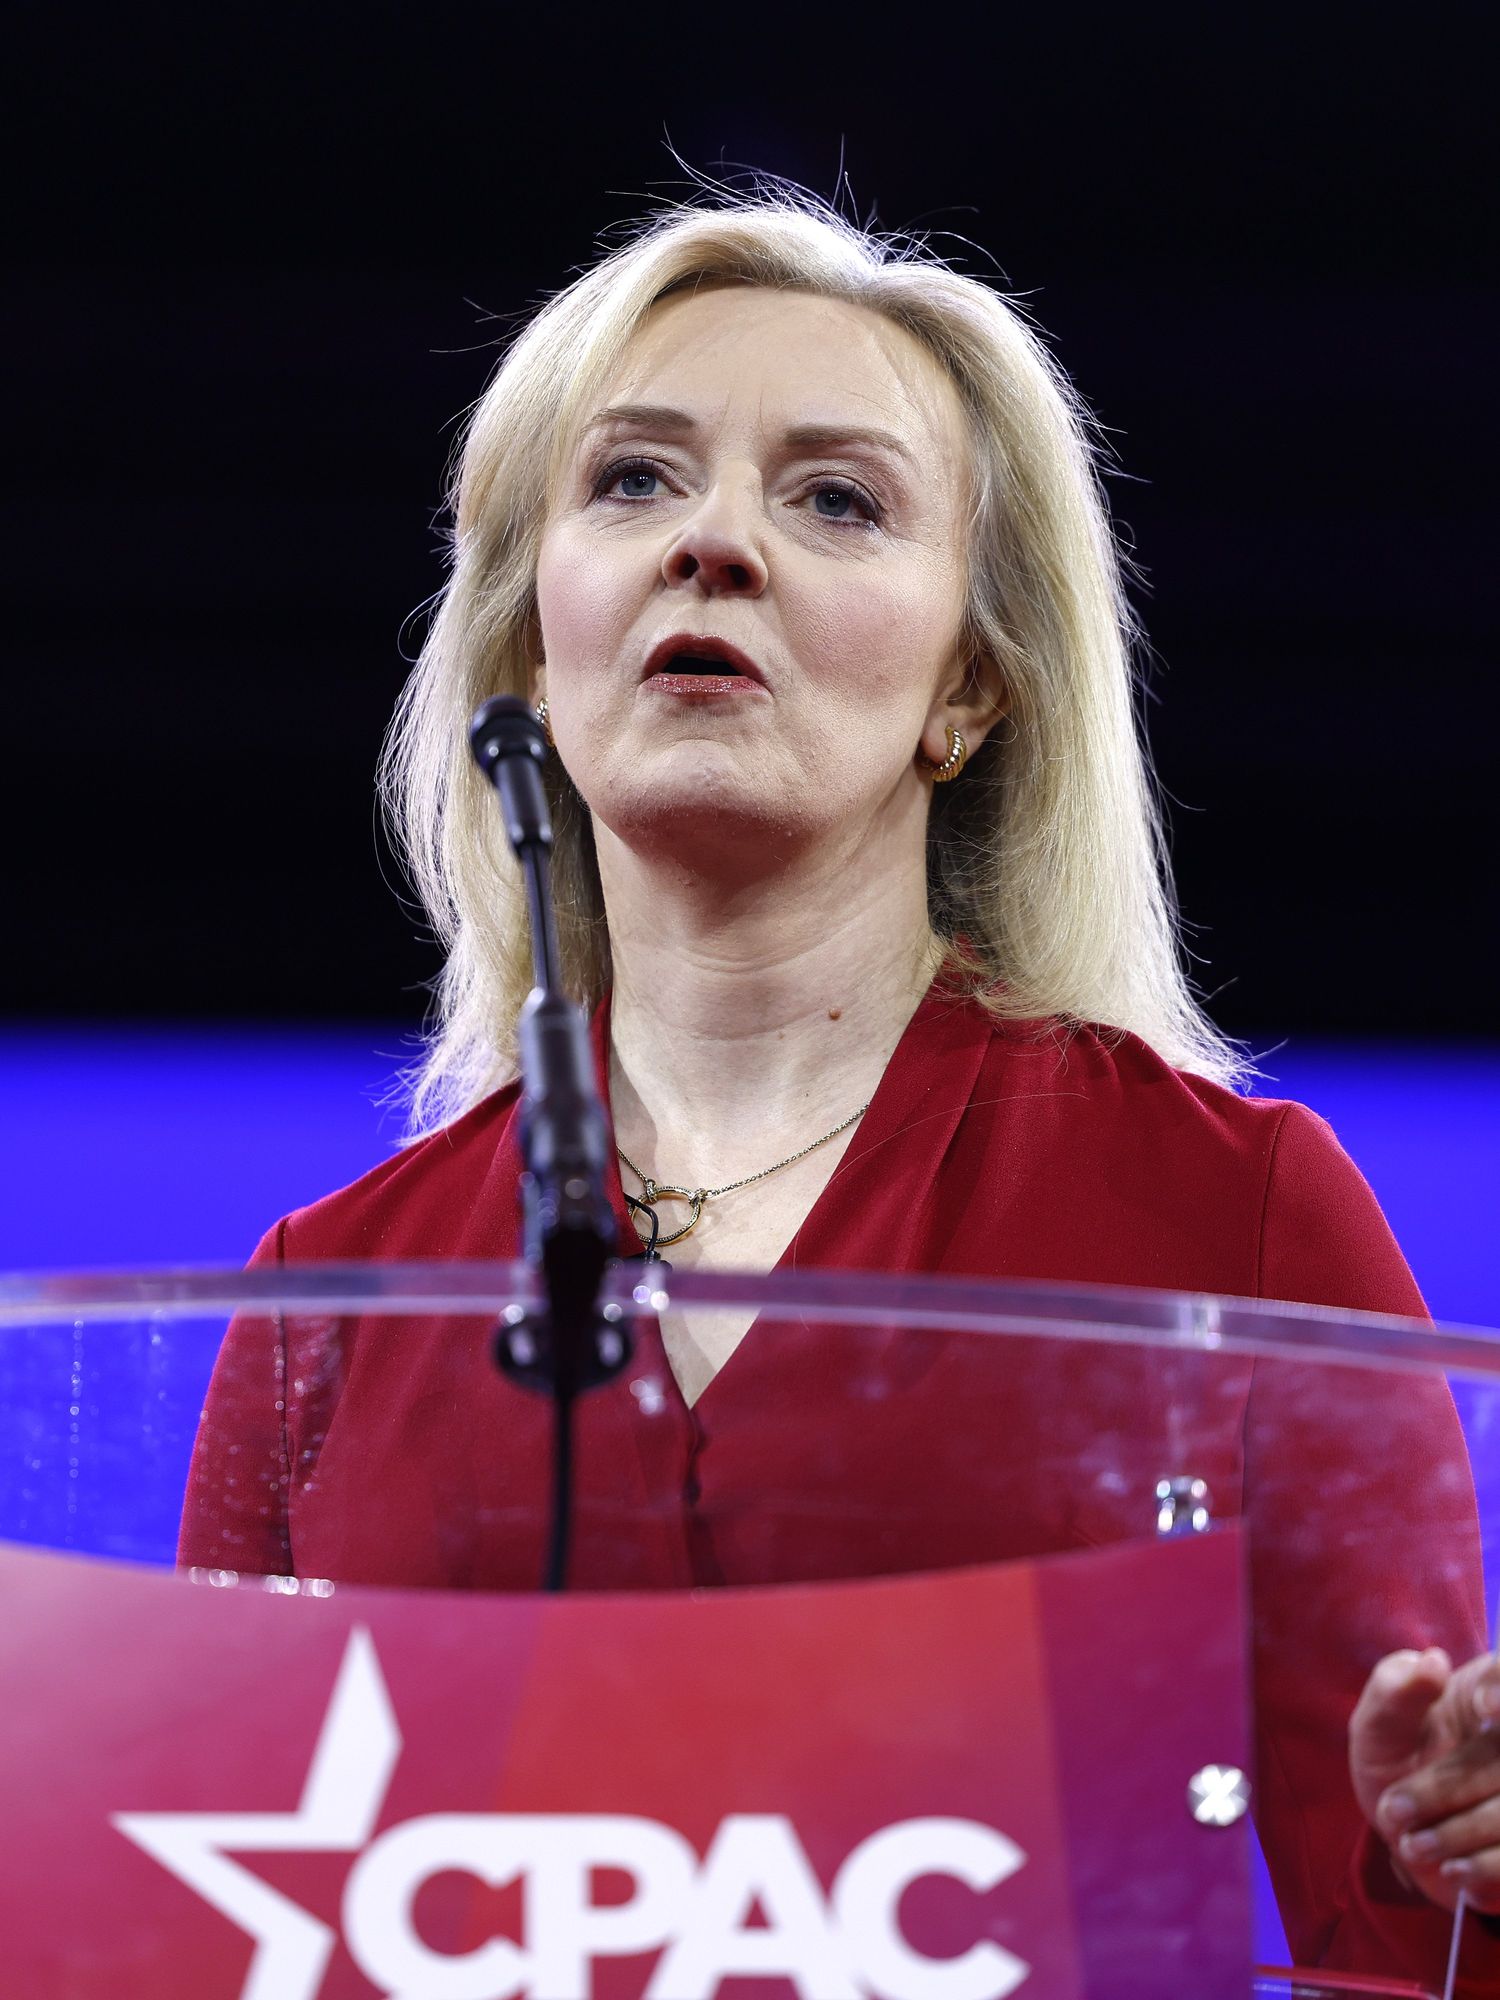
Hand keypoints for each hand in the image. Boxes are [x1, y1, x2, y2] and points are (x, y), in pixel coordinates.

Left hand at [1350, 1646, 1499, 1912]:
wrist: (1409, 1832)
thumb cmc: (1396, 1760)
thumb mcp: (1378, 1725)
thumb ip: (1395, 1689)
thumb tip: (1432, 1662)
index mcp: (1490, 1692)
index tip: (1484, 1708)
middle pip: (1499, 1757)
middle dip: (1443, 1790)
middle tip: (1392, 1811)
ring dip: (1456, 1834)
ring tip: (1411, 1844)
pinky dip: (1483, 1869)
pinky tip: (1452, 1871)